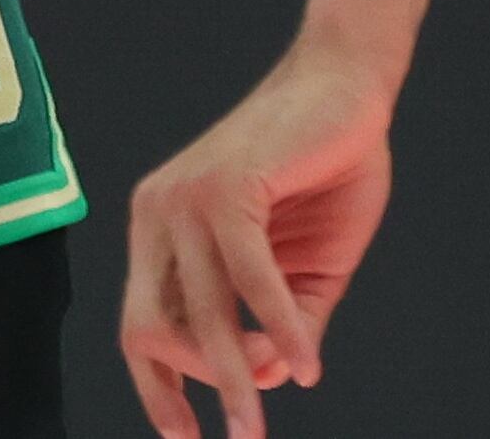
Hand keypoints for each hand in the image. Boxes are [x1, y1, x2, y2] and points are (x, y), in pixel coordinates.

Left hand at [122, 37, 400, 438]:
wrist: (351, 86)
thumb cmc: (327, 169)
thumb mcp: (306, 266)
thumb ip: (283, 323)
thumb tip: (264, 384)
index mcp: (160, 230)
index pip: (139, 325)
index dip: (157, 388)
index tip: (189, 437)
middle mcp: (157, 213)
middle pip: (151, 330)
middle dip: (191, 388)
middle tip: (242, 430)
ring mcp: (185, 197)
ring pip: (201, 315)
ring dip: (233, 377)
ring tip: (259, 422)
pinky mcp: (227, 186)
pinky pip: (249, 281)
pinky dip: (277, 329)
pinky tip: (304, 365)